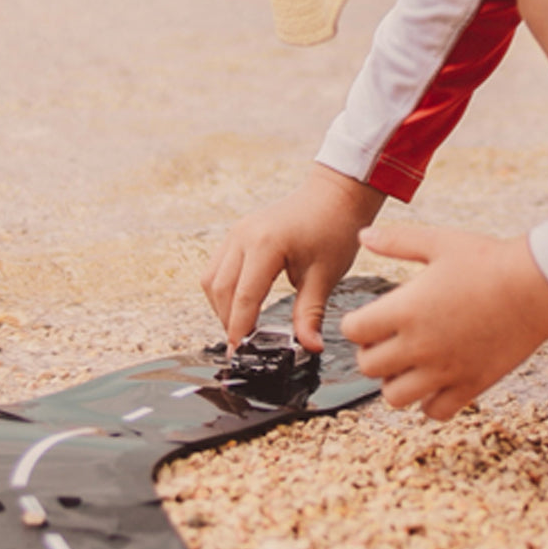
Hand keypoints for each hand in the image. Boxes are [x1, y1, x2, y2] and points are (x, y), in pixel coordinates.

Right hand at [201, 165, 384, 349]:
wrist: (335, 195)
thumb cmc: (333, 228)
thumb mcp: (325, 275)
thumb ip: (310, 314)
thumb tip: (309, 346)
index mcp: (266, 244)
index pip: (244, 297)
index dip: (240, 329)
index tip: (240, 353)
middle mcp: (244, 236)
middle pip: (220, 290)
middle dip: (228, 321)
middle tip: (243, 346)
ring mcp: (237, 233)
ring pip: (212, 279)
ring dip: (222, 307)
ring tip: (242, 328)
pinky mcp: (237, 234)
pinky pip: (218, 267)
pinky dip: (224, 291)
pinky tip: (241, 306)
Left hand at [341, 223, 547, 418]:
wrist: (537, 287)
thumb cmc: (490, 261)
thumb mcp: (439, 242)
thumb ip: (396, 241)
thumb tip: (362, 235)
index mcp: (405, 310)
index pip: (353, 331)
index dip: (356, 323)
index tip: (369, 317)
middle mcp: (419, 346)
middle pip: (368, 367)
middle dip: (371, 353)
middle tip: (387, 339)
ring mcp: (444, 370)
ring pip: (395, 397)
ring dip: (395, 381)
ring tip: (410, 362)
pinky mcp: (470, 385)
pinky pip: (434, 411)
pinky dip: (429, 401)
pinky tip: (438, 379)